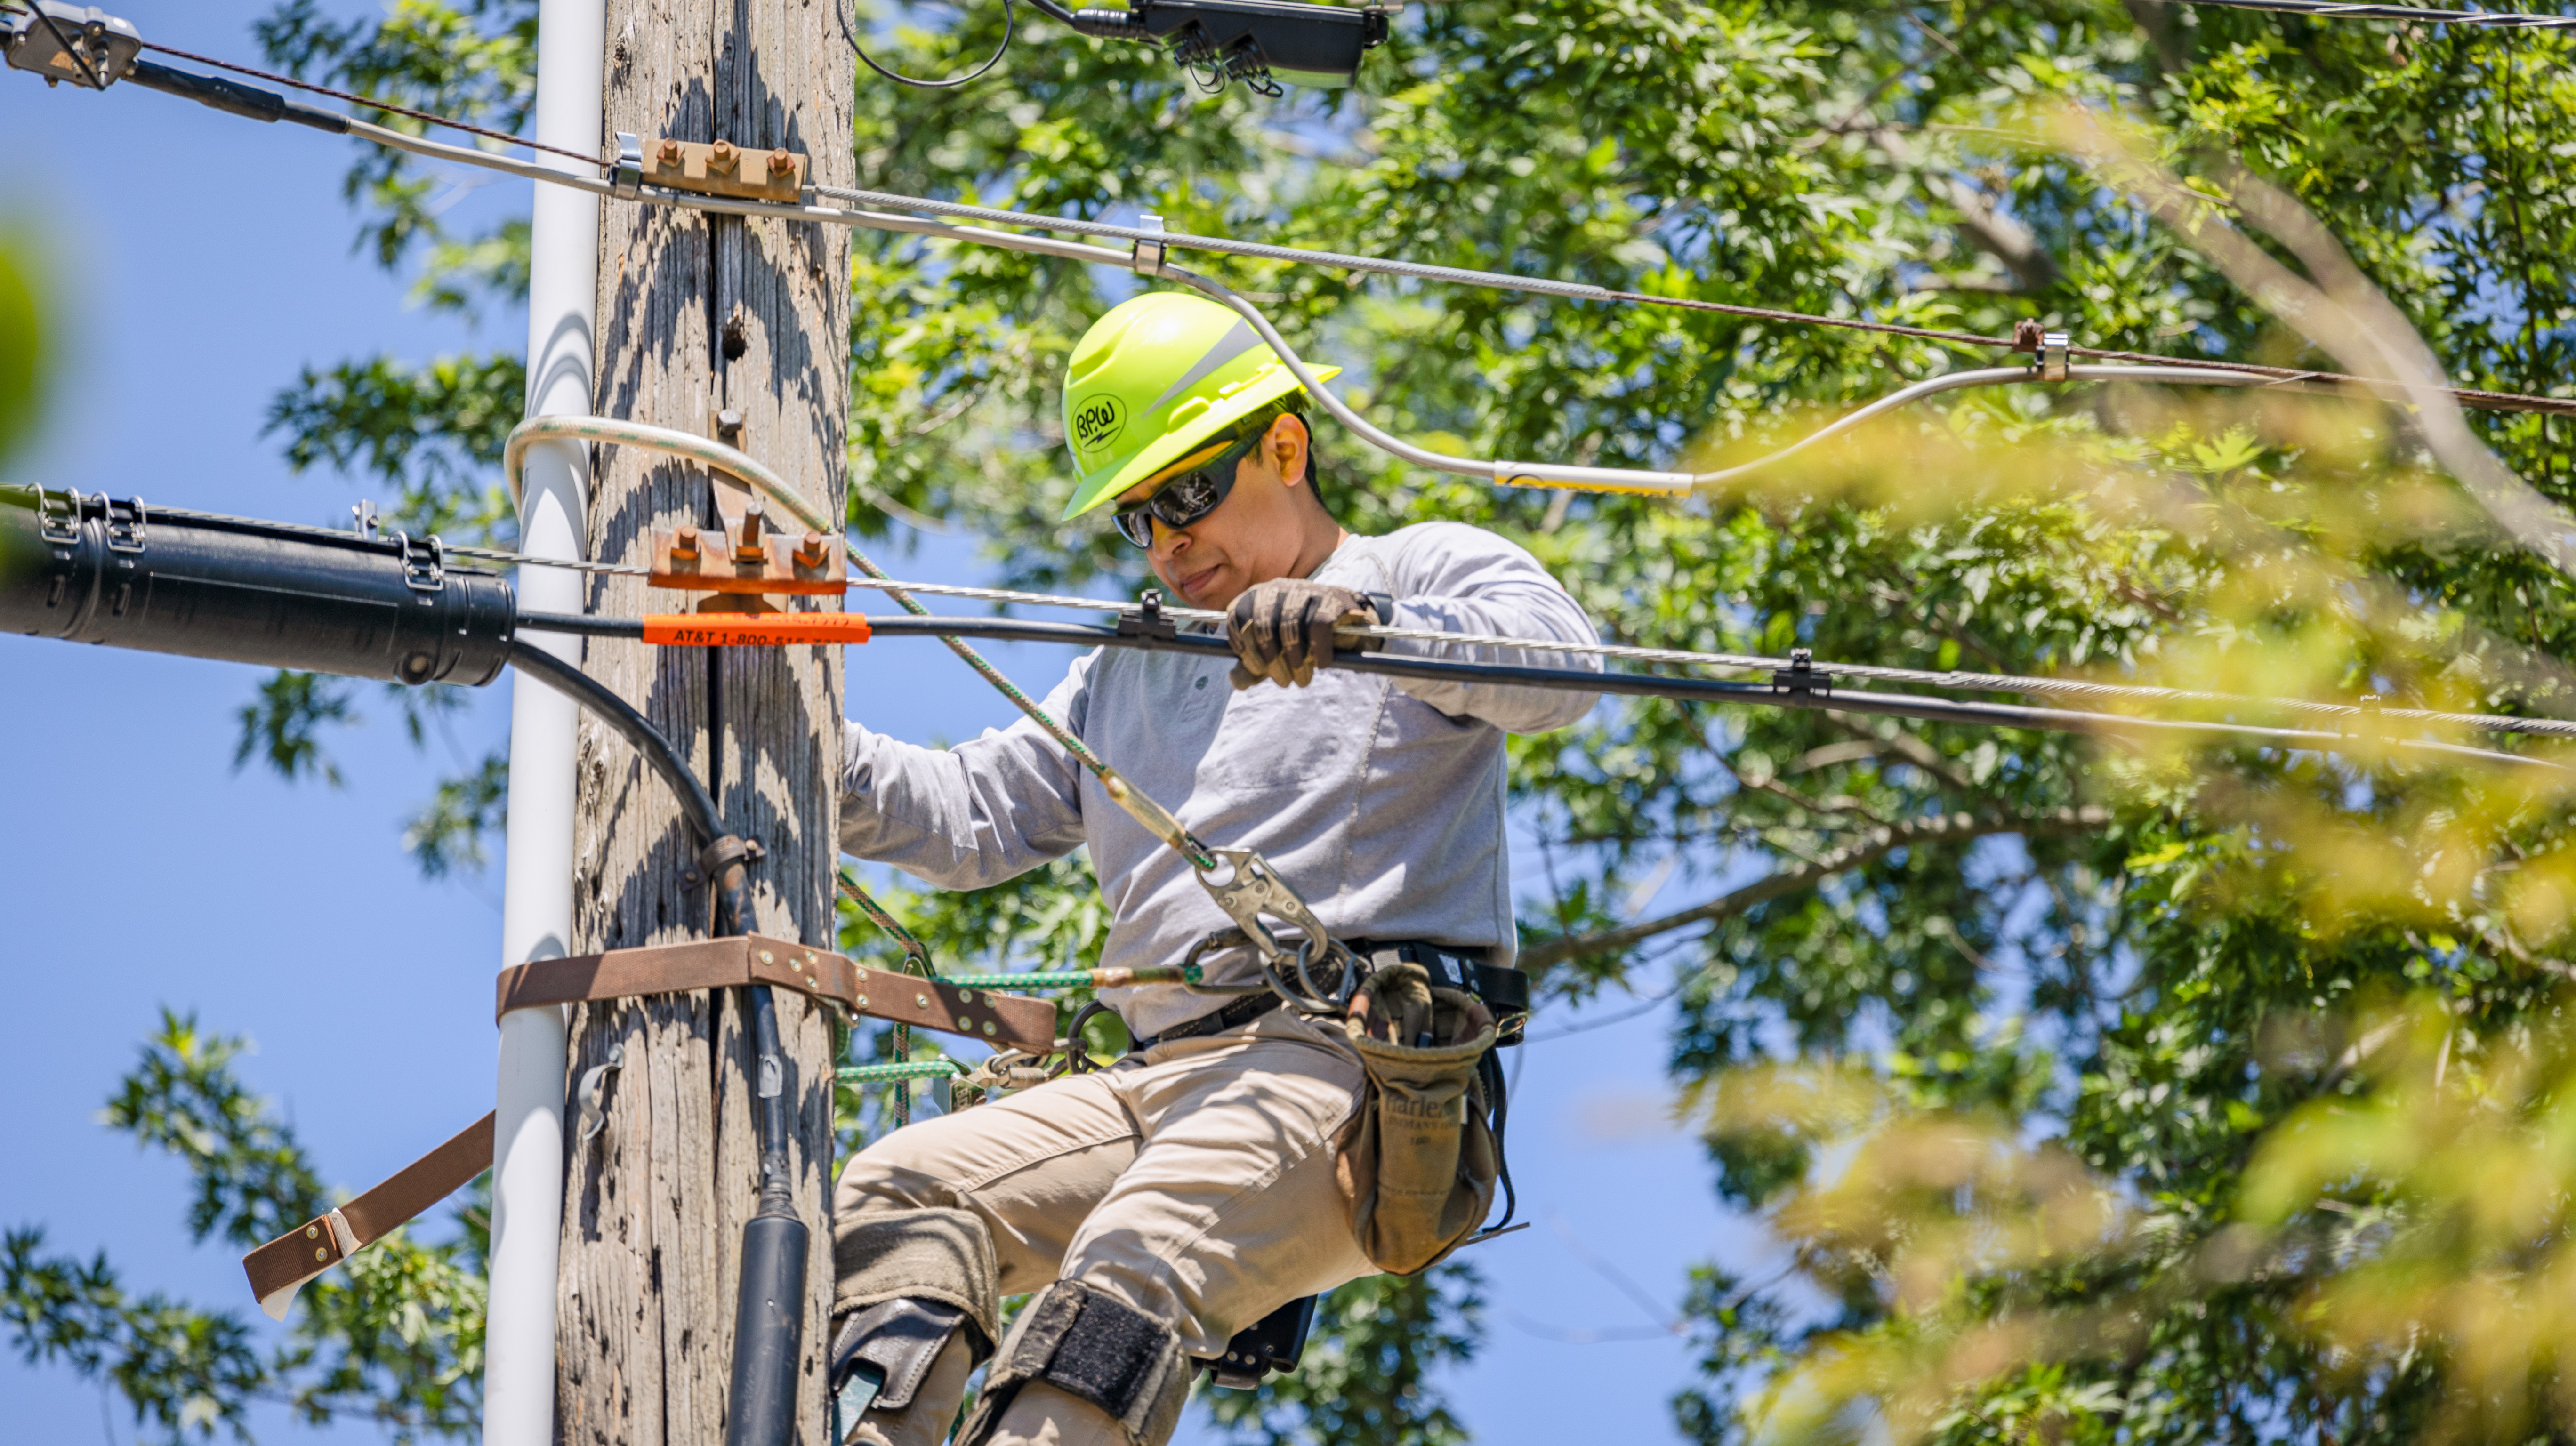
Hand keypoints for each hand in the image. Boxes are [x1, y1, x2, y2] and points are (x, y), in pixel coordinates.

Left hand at [1227, 579, 1373, 688]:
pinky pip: (1318, 627)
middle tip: (1283, 681)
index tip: (1258, 669)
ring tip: (1302, 679)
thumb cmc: (1304, 639)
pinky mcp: (1330, 600)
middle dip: (1270, 661)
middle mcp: (1278, 588)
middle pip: (1262, 626)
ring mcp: (1305, 590)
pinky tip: (1322, 664)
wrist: (1348, 626)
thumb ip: (1255, 667)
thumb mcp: (1276, 654)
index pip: (1237, 616)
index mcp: (1258, 596)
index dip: (1244, 647)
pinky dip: (1319, 651)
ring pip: (1289, 627)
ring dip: (1295, 661)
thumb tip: (1236, 681)